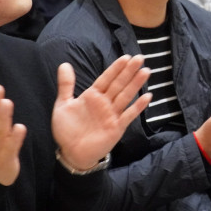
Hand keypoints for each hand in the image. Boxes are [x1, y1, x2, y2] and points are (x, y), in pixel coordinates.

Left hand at [52, 55, 150, 170]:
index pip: (106, 78)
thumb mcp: (63, 105)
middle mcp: (104, 103)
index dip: (116, 68)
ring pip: (125, 96)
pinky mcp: (116, 127)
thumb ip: (66, 85)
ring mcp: (112, 115)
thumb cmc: (67, 130)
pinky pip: (128, 115)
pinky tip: (147, 97)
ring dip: (135, 84)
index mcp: (92, 96)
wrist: (71, 153)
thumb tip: (64, 64)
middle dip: (129, 71)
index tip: (126, 57)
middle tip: (140, 58)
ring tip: (145, 72)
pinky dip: (137, 107)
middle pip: (119, 84)